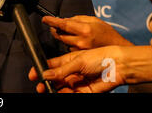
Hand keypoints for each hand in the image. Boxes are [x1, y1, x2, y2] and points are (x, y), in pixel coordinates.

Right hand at [28, 45, 151, 92]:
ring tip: (47, 91)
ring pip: (62, 88)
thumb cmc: (100, 57)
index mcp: (68, 60)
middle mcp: (72, 72)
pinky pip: (72, 94)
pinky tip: (61, 93)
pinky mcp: (85, 92)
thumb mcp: (77, 61)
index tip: (33, 74)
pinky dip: (66, 95)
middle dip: (46, 83)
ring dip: (54, 90)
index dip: (41, 70)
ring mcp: (78, 82)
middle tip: (39, 87)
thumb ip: (61, 69)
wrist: (118, 66)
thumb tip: (45, 74)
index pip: (51, 66)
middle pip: (55, 79)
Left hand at [42, 15, 132, 50]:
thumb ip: (77, 19)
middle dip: (55, 29)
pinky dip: (69, 43)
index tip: (45, 19)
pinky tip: (77, 40)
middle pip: (59, 34)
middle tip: (57, 25)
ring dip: (63, 36)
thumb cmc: (106, 33)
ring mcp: (80, 50)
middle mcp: (81, 41)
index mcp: (84, 30)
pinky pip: (69, 47)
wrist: (116, 48)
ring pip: (63, 41)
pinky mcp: (80, 56)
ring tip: (73, 33)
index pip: (63, 24)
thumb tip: (64, 20)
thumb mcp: (93, 20)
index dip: (52, 21)